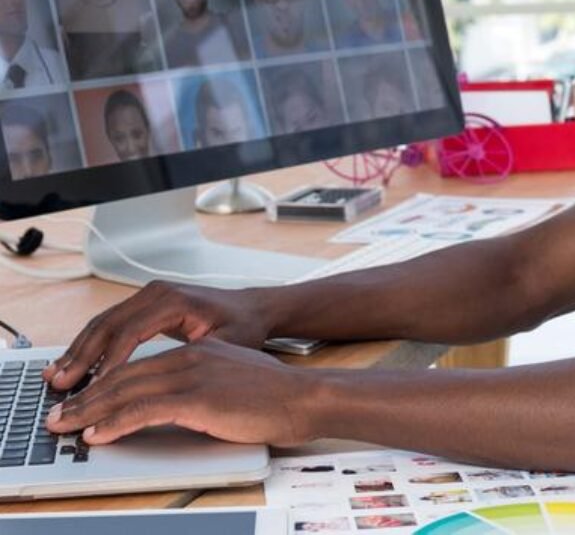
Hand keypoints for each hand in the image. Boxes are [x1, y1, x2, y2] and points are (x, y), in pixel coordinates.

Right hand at [43, 280, 274, 390]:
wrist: (254, 308)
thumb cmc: (244, 327)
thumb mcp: (226, 346)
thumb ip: (193, 360)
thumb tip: (164, 381)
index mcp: (176, 301)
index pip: (130, 333)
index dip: (108, 364)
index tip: (93, 390)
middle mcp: (158, 292)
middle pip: (108, 325)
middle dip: (81, 358)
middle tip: (59, 387)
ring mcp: (150, 294)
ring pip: (103, 323)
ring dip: (78, 351)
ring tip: (56, 378)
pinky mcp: (146, 303)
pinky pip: (111, 323)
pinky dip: (90, 344)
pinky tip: (76, 365)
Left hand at [46, 338, 314, 445]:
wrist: (304, 398)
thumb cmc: (275, 396)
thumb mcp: (230, 379)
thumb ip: (200, 384)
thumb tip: (171, 405)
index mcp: (197, 350)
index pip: (137, 364)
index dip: (103, 383)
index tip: (81, 399)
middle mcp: (190, 356)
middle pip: (124, 375)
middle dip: (86, 396)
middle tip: (59, 414)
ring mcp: (193, 374)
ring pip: (126, 390)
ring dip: (90, 411)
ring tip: (66, 426)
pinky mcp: (197, 397)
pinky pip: (143, 409)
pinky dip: (115, 423)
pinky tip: (97, 434)